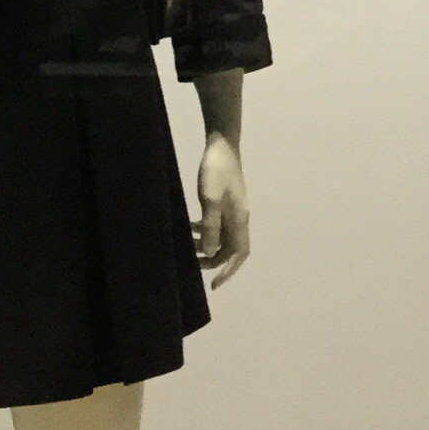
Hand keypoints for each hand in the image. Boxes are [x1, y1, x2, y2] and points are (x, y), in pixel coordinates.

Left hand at [193, 130, 251, 286]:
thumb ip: (211, 227)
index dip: (229, 271)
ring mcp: (234, 210)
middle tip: (192, 262)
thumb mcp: (209, 199)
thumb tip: (211, 253)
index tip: (214, 284)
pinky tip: (191, 226)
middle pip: (231, 249)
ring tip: (188, 244)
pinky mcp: (226, 202)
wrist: (222, 144)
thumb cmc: (216, 170)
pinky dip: (206, 231)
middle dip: (214, 260)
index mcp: (240, 219)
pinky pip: (218, 225)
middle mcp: (240, 218)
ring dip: (208, 245)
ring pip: (223, 238)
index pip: (239, 254)